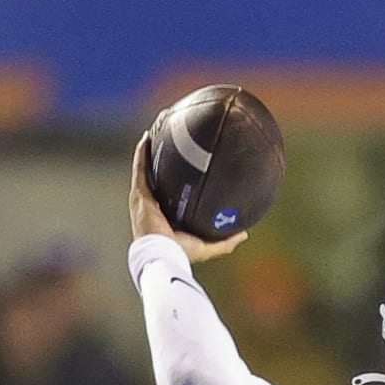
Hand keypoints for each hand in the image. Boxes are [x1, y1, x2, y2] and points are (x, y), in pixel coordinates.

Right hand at [128, 132, 247, 263]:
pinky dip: (142, 152)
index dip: (171, 177)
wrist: (164, 254)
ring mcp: (143, 198)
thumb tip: (244, 234)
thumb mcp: (208, 245)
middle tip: (169, 140)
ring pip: (144, 167)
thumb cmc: (181, 253)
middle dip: (159, 158)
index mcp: (164, 214)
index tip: (182, 164)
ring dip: (148, 149)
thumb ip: (225, 241)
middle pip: (154, 174)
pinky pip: (140, 167)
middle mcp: (151, 203)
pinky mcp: (139, 193)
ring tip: (156, 130)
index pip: (167, 191)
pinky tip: (148, 136)